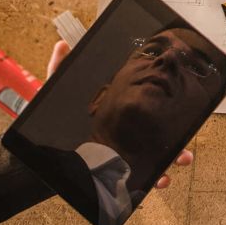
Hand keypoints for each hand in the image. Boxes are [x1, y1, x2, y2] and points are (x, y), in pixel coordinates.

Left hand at [43, 39, 192, 187]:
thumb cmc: (51, 123)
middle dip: (177, 138)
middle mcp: (124, 134)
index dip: (164, 108)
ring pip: (155, 157)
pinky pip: (139, 179)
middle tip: (185, 143)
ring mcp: (122, 155)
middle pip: (157, 134)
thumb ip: (59, 68)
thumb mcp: (56, 92)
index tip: (180, 106)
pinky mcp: (116, 173)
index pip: (145, 109)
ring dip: (172, 159)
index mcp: (116, 113)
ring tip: (179, 159)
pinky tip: (160, 180)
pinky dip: (154, 181)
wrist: (39, 157)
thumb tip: (62, 44)